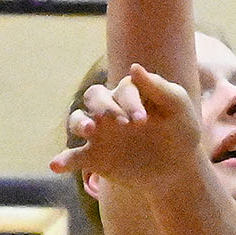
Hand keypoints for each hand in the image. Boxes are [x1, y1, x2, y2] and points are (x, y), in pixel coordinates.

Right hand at [50, 65, 202, 186]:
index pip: (122, 89)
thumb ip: (157, 87)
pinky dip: (62, 160)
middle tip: (120, 123)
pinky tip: (55, 165)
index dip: (129, 102)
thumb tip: (134, 66)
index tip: (143, 121)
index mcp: (129, 93)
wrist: (177, 168)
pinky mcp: (94, 157)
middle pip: (93, 97)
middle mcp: (109, 110)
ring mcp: (99, 133)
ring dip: (80, 123)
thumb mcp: (177, 107)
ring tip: (89, 130)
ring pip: (77, 120)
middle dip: (103, 106)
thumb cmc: (180, 131)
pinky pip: (73, 156)